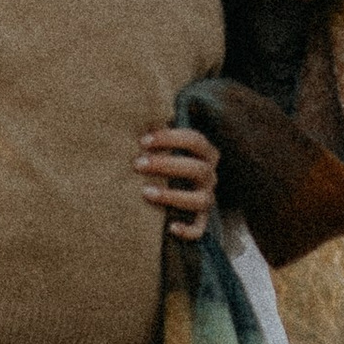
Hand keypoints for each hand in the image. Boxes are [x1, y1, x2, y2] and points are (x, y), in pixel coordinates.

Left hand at [137, 123, 218, 241]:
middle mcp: (210, 175)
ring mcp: (207, 198)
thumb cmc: (167, 157)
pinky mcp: (201, 219)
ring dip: (173, 196)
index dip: (170, 138)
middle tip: (137, 164)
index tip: (142, 141)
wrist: (181, 188)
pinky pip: (200, 229)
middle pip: (197, 168)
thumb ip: (157, 132)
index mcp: (205, 152)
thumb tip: (133, 113)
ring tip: (145, 192)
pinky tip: (170, 227)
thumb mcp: (167, 144)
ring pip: (200, 200)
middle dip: (166, 165)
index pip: (195, 140)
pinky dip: (188, 230)